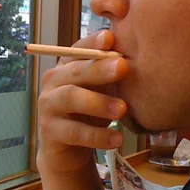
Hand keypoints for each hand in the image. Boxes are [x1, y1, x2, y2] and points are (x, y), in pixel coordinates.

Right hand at [36, 30, 128, 174]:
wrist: (68, 151)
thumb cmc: (89, 114)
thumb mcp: (102, 90)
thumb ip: (113, 74)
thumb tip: (141, 57)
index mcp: (67, 65)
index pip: (79, 48)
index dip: (93, 42)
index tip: (111, 38)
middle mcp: (53, 80)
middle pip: (76, 71)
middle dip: (100, 68)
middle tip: (123, 67)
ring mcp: (48, 105)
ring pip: (71, 98)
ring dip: (98, 103)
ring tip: (122, 110)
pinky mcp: (49, 131)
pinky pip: (74, 132)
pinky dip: (97, 136)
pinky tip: (116, 139)